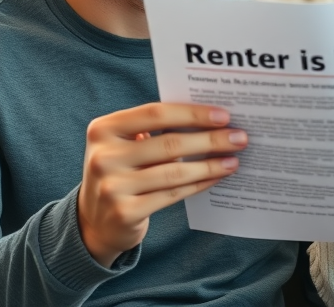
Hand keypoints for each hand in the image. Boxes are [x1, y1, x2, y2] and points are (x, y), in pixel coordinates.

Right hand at [77, 103, 246, 265]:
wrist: (94, 221)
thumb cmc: (120, 172)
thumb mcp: (124, 145)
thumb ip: (154, 129)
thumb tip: (209, 119)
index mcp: (103, 129)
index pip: (155, 113)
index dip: (192, 113)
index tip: (223, 115)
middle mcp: (103, 156)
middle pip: (169, 143)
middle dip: (210, 140)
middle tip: (239, 138)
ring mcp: (112, 186)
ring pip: (175, 171)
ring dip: (210, 165)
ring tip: (233, 160)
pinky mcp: (125, 212)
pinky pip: (172, 194)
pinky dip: (199, 184)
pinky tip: (216, 177)